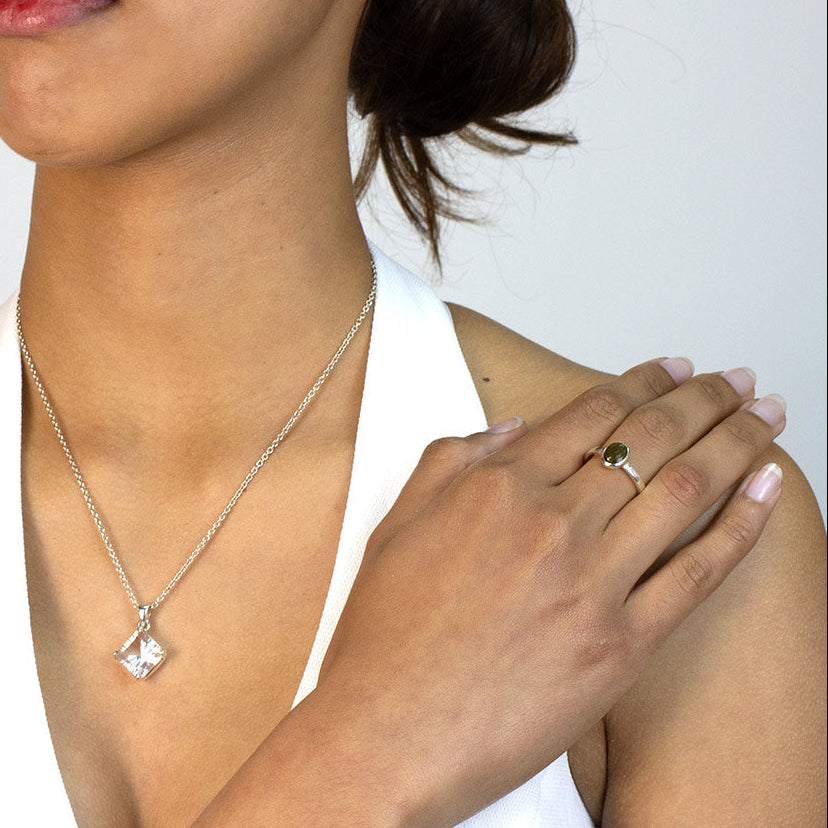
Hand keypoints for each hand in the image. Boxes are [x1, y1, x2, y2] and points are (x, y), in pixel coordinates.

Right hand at [315, 358, 784, 825]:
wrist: (389, 735)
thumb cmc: (384, 637)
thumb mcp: (396, 525)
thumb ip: (451, 461)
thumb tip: (512, 428)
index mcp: (499, 487)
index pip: (591, 413)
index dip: (641, 380)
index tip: (671, 367)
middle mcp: (553, 522)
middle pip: (650, 438)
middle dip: (702, 397)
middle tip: (734, 378)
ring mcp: (593, 581)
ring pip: (685, 488)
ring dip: (736, 439)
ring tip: (764, 413)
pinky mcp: (623, 642)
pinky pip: (699, 571)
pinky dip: (743, 524)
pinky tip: (768, 487)